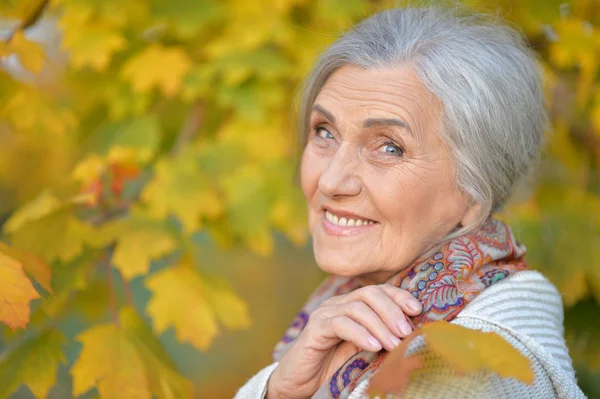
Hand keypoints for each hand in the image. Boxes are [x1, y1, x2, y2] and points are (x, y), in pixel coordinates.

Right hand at [266, 284, 421, 398]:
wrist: (300, 384)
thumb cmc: (333, 368)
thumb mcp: (362, 351)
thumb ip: (379, 338)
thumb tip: (410, 337)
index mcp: (350, 305)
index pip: (378, 291)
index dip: (398, 296)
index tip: (417, 310)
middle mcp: (337, 304)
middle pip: (369, 294)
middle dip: (392, 310)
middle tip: (407, 331)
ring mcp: (325, 314)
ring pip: (357, 308)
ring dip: (380, 325)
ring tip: (394, 344)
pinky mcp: (315, 329)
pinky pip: (341, 324)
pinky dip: (360, 334)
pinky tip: (374, 346)